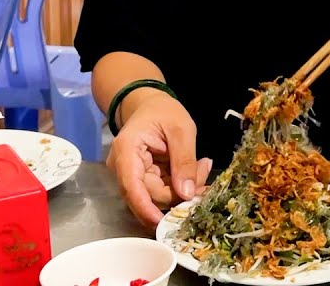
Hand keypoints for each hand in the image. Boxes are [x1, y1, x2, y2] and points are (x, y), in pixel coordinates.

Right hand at [106, 90, 210, 227]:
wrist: (151, 105)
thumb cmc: (164, 111)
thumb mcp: (181, 129)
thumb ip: (184, 160)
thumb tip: (187, 194)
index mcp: (127, 152)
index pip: (132, 189)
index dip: (147, 209)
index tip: (165, 222)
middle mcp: (124, 169)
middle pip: (150, 196)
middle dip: (180, 192)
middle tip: (205, 171)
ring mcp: (132, 176)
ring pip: (159, 196)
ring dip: (184, 189)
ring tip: (203, 166)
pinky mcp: (144, 179)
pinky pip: (163, 190)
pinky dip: (181, 185)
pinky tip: (197, 170)